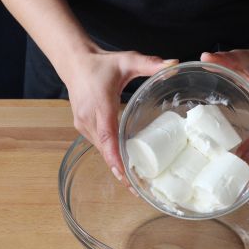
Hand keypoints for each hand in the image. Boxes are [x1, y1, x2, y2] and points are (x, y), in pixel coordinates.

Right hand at [57, 44, 176, 182]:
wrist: (74, 62)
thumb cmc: (101, 63)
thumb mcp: (127, 60)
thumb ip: (150, 63)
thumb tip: (174, 64)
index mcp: (100, 105)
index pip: (108, 136)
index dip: (116, 157)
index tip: (125, 175)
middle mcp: (89, 119)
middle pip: (106, 150)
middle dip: (121, 171)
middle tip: (140, 189)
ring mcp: (84, 125)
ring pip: (102, 151)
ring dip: (117, 166)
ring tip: (136, 184)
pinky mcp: (84, 127)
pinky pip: (100, 145)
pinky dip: (112, 157)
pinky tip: (125, 167)